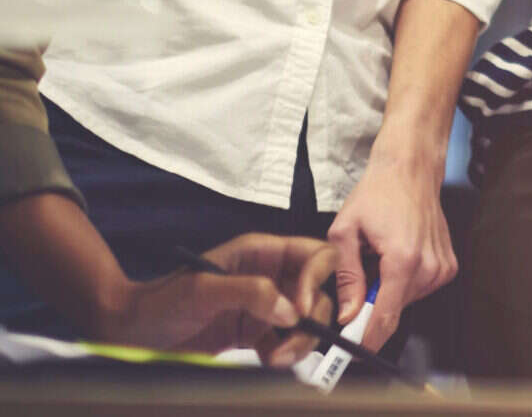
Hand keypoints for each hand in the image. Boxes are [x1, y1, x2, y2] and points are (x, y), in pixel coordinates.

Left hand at [97, 233, 334, 367]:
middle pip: (318, 290)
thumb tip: (293, 312)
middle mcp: (271, 276)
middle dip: (312, 318)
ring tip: (276, 360)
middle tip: (290, 343)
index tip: (301, 310)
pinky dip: (287, 354)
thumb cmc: (162, 303)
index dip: (317, 278)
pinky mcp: (257, 334)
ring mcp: (266, 306)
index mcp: (262, 253)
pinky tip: (269, 361)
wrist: (131, 335)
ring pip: (308, 319)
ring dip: (301, 341)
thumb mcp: (203, 291)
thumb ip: (249, 293)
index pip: (314, 254)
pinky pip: (288, 342)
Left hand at [326, 145, 454, 349]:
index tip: (349, 353)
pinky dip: (404, 281)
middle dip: (371, 307)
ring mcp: (442, 266)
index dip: (365, 340)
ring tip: (380, 258)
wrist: (411, 169)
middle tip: (359, 280)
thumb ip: (346, 276)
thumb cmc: (379, 192)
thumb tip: (348, 313)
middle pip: (394, 311)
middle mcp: (428, 266)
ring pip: (406, 301)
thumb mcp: (345, 231)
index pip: (385, 318)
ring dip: (388, 290)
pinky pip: (420, 289)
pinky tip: (398, 255)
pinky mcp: (448, 264)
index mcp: (403, 259)